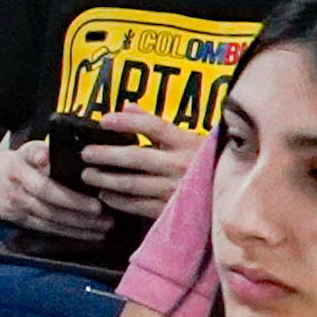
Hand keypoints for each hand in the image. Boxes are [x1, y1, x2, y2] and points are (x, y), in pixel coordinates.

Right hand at [0, 140, 117, 245]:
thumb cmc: (13, 163)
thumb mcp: (24, 151)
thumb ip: (40, 152)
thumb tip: (50, 155)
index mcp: (19, 169)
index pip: (45, 186)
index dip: (70, 197)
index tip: (94, 199)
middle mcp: (17, 192)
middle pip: (50, 208)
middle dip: (79, 214)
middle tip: (105, 216)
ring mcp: (17, 210)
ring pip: (50, 222)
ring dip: (78, 227)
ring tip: (103, 227)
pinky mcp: (20, 222)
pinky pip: (47, 230)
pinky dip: (69, 234)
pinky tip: (89, 235)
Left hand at [72, 109, 199, 221]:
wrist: (229, 197)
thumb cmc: (205, 164)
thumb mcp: (188, 140)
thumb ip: (156, 123)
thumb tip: (127, 106)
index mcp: (187, 143)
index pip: (154, 127)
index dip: (127, 122)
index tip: (104, 120)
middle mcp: (181, 165)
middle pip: (136, 157)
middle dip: (107, 155)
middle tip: (86, 154)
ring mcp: (176, 189)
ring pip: (133, 183)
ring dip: (106, 179)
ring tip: (89, 175)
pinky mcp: (171, 210)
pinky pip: (138, 205)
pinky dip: (118, 200)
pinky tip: (105, 195)